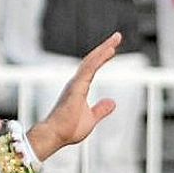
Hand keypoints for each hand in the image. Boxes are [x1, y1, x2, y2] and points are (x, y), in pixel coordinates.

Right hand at [27, 32, 122, 160]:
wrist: (55, 136)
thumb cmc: (69, 129)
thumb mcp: (91, 118)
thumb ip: (100, 109)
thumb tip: (112, 102)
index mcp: (79, 87)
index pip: (93, 67)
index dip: (103, 57)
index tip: (113, 49)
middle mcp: (76, 82)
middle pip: (93, 60)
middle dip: (105, 47)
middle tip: (118, 36)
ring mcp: (75, 83)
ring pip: (91, 60)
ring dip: (104, 49)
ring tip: (116, 39)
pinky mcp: (76, 87)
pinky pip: (89, 68)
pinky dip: (99, 59)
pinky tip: (109, 51)